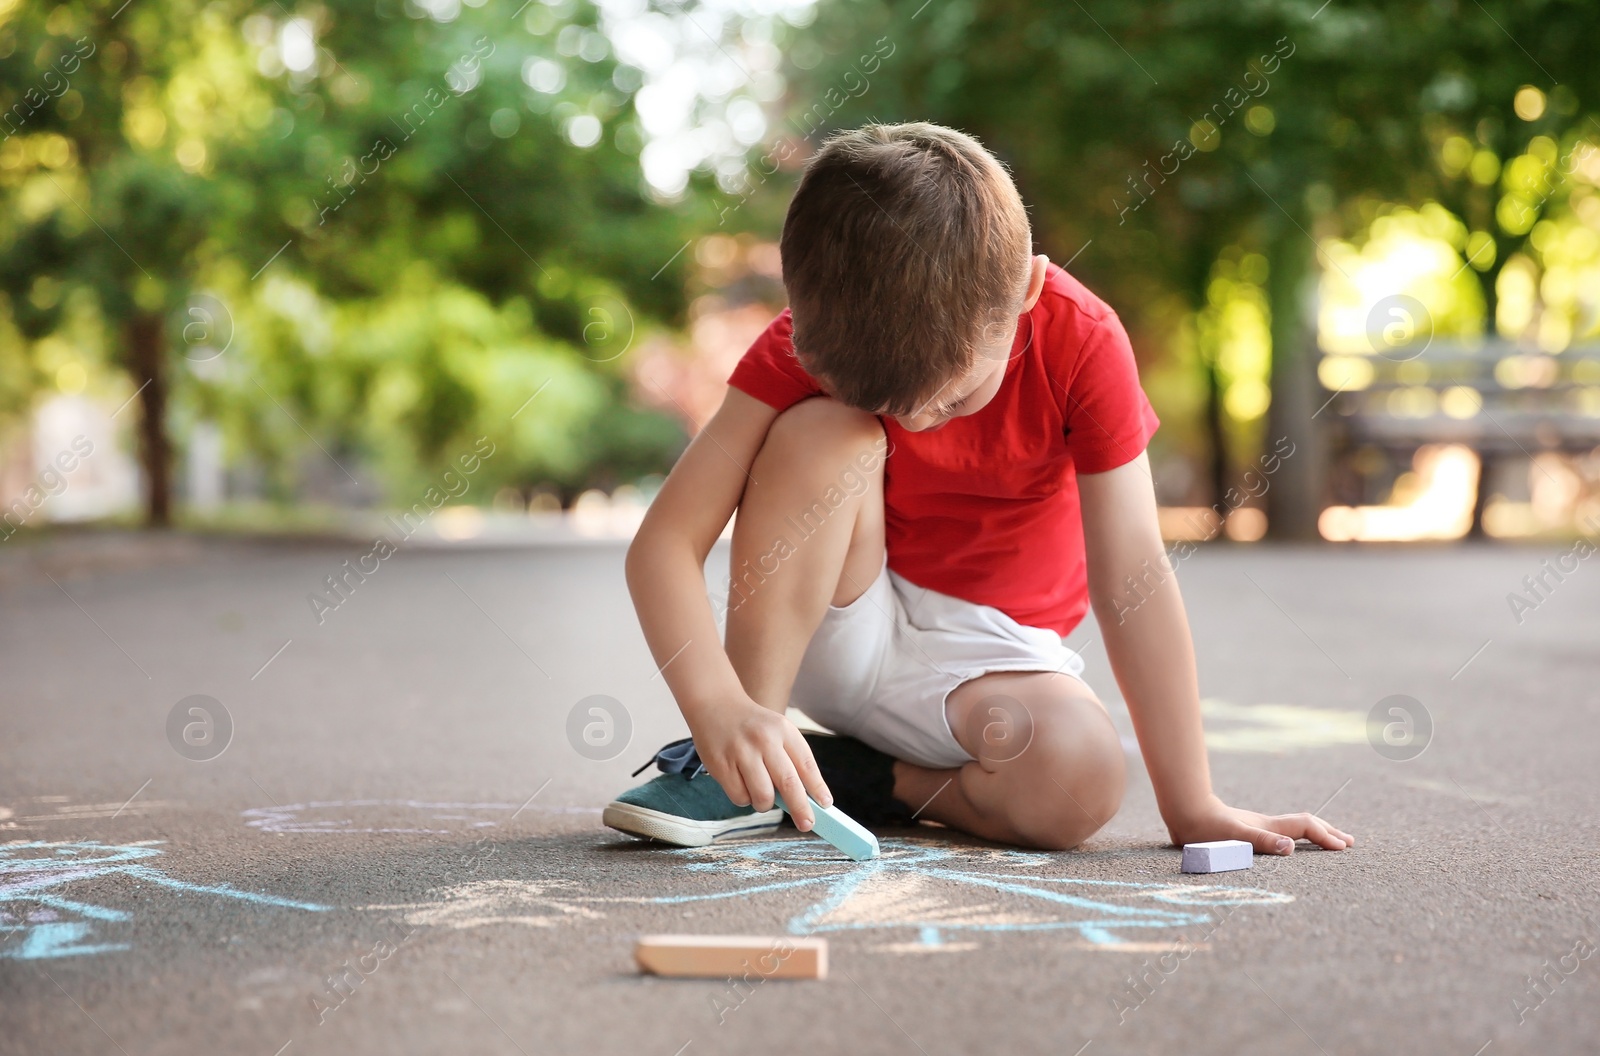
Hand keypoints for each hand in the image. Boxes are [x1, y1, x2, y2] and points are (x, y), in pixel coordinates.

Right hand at [688, 700, 832, 831]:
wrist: (714, 704)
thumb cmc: (752, 726)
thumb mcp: (777, 730)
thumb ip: (792, 759)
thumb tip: (805, 799)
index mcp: (783, 730)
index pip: (806, 764)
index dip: (817, 788)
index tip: (825, 804)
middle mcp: (764, 740)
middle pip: (788, 783)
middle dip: (801, 808)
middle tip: (807, 823)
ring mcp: (741, 753)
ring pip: (763, 796)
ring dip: (765, 804)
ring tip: (761, 794)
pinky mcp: (721, 765)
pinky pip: (740, 797)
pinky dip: (745, 799)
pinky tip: (742, 784)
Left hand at [1167, 794, 1353, 854]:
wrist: (1184, 812)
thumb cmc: (1205, 828)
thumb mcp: (1234, 837)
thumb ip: (1262, 841)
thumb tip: (1291, 847)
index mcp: (1269, 827)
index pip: (1305, 827)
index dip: (1325, 836)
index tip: (1343, 849)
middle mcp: (1267, 825)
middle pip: (1305, 824)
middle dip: (1327, 833)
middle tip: (1348, 843)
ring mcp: (1257, 826)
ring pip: (1293, 827)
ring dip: (1314, 833)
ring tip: (1327, 840)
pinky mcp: (1246, 830)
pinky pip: (1281, 832)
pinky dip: (1295, 836)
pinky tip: (1289, 843)